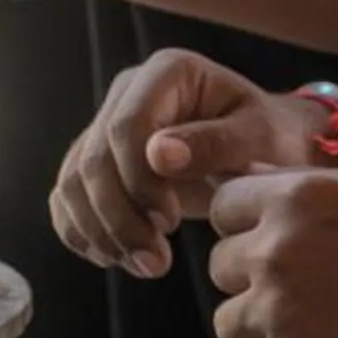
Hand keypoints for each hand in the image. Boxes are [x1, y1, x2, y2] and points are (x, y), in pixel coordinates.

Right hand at [51, 51, 332, 277]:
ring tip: (144, 265)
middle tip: (156, 263)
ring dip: (100, 232)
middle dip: (119, 218)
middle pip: (93, 159)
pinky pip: (67, 196)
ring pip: (73, 181)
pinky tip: (113, 257)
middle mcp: (127, 91)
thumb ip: (214, 143)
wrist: (265, 150)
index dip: (138, 179)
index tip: (170, 221)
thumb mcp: (259, 138)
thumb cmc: (270, 139)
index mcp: (167, 72)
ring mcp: (106, 123)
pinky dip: (81, 232)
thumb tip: (159, 155)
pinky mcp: (98, 158)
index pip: (126, 126)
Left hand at [208, 172, 337, 337]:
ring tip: (316, 332)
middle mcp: (274, 251)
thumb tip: (249, 174)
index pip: (222, 209)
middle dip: (253, 282)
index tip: (275, 247)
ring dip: (263, 331)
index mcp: (291, 200)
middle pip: (219, 269)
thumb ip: (300, 186)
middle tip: (305, 295)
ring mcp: (279, 311)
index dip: (244, 229)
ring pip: (228, 324)